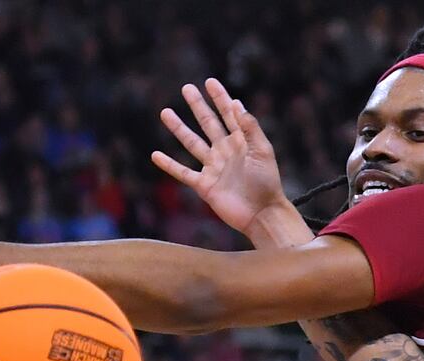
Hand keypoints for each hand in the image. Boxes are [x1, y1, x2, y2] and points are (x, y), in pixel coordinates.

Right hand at [152, 78, 288, 238]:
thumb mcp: (263, 152)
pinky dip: (169, 165)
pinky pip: (183, 173)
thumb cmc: (268, 184)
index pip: (228, 114)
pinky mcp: (205, 186)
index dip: (220, 98)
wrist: (262, 215)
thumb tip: (237, 103)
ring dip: (179, 128)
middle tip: (186, 88)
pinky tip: (156, 155)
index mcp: (241, 142)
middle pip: (208, 124)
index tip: (210, 82)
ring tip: (165, 112)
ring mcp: (213, 168)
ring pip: (192, 143)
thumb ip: (250, 128)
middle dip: (198, 106)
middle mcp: (225, 152)